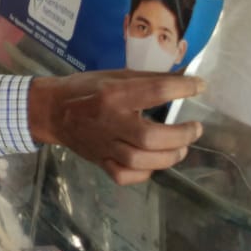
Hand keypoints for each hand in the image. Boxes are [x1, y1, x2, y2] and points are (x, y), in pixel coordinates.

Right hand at [27, 71, 203, 184]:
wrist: (51, 111)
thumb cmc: (85, 88)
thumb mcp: (115, 75)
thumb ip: (148, 79)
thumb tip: (183, 78)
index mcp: (113, 94)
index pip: (154, 91)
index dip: (182, 88)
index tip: (199, 86)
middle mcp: (109, 121)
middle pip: (150, 136)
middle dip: (180, 135)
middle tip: (195, 128)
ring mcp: (103, 145)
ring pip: (140, 160)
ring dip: (168, 156)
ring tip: (182, 148)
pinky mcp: (99, 161)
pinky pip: (124, 175)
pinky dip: (145, 173)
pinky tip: (154, 162)